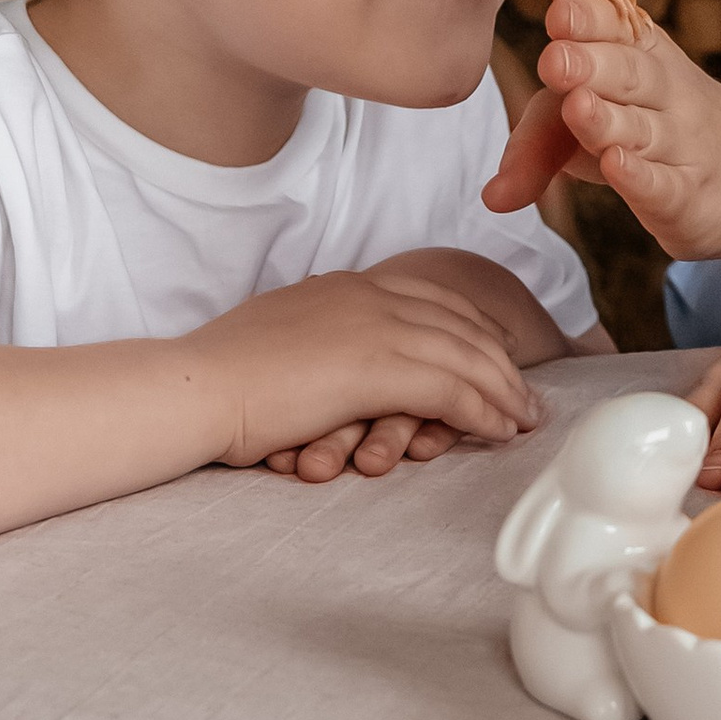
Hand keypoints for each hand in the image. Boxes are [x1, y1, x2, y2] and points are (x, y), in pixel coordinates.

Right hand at [195, 266, 543, 471]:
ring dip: (504, 392)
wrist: (195, 386)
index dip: (471, 328)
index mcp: (346, 286)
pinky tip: (501, 433)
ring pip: (468, 356)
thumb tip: (329, 360)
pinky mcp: (379, 366)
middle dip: (500, 361)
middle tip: (525, 396)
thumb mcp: (280, 340)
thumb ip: (318, 340)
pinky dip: (485, 412)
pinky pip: (455, 389)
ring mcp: (377, 326)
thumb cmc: (221, 377)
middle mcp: (370, 296)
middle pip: (461, 323)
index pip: (431, 299)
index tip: (495, 355)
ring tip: (525, 420)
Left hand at [486, 0, 720, 265]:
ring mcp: (681, 145)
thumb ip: (540, 141)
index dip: (589, 19)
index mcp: (641, 55)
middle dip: (591, 65)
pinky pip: (664, 183)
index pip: (618, 27)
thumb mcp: (597, 120)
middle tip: (555, 61)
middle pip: (629, 74)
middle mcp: (665, 92)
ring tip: (577, 107)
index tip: (559, 14)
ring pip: (643, 129)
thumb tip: (490, 195)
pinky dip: (640, 175)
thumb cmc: (653, 136)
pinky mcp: (689, 196)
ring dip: (608, 120)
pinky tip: (616, 164)